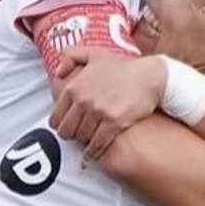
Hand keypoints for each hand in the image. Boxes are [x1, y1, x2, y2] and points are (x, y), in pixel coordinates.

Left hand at [48, 50, 164, 159]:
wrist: (149, 76)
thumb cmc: (122, 67)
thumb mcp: (94, 54)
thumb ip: (70, 56)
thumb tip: (58, 73)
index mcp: (74, 87)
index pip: (55, 118)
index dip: (60, 125)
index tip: (68, 126)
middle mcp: (83, 100)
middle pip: (66, 131)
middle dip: (71, 135)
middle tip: (78, 135)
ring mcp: (98, 112)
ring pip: (81, 138)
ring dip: (84, 142)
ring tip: (89, 139)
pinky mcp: (113, 123)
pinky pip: (97, 144)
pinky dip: (94, 151)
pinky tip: (95, 151)